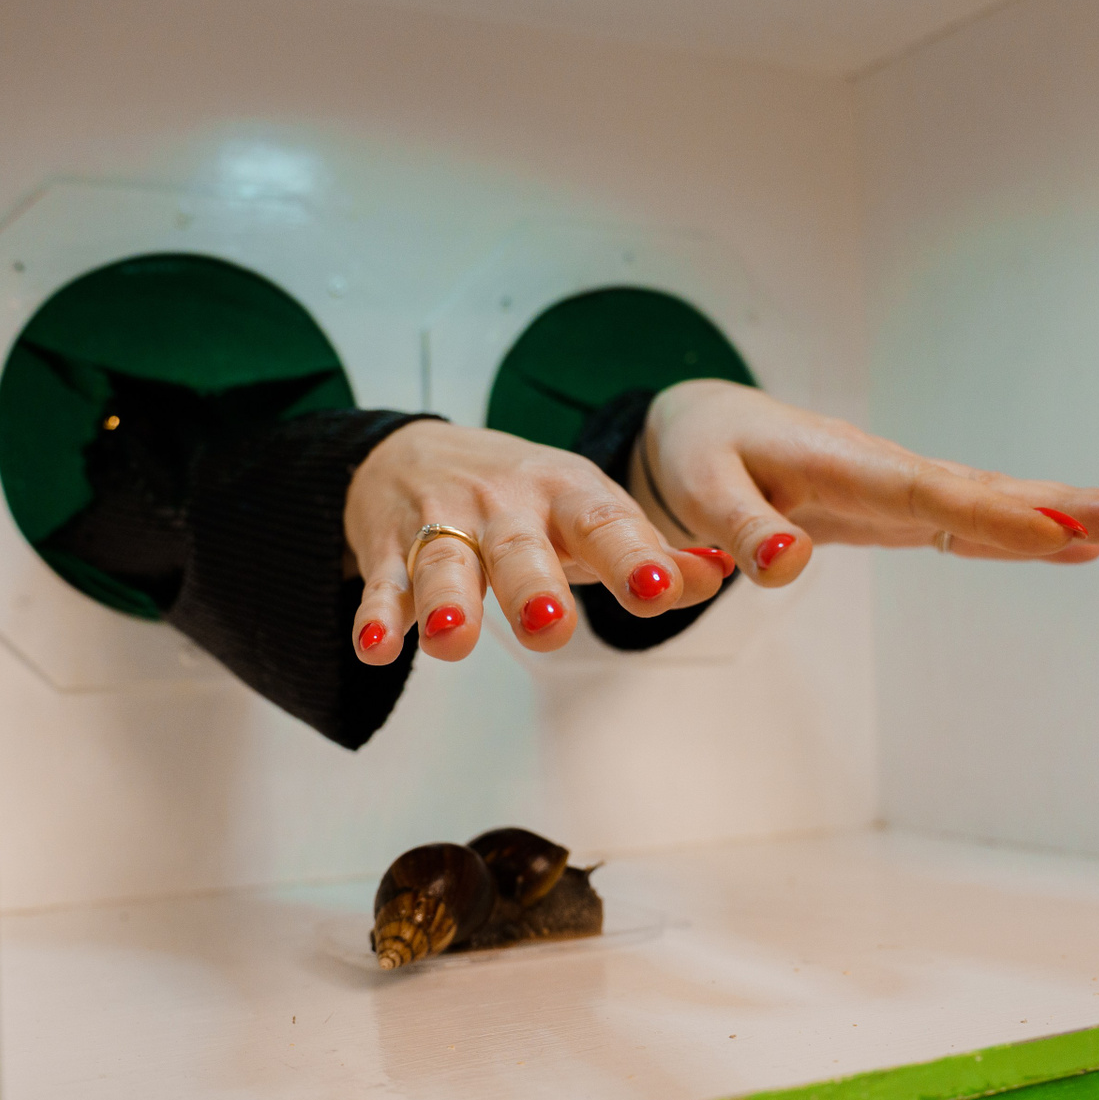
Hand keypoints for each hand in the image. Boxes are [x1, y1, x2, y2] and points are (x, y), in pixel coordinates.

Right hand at [345, 421, 731, 662]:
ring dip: (450, 601)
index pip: (604, 524)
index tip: (659, 591)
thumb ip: (653, 554)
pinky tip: (376, 647)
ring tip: (452, 640)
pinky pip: (383, 582)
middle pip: (520, 548)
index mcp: (566, 495)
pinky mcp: (390, 548)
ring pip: (446, 564)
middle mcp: (506, 507)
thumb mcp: (589, 513)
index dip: (633, 557)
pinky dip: (378, 615)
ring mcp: (444, 525)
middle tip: (551, 625)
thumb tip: (722, 574)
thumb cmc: (526, 500)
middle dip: (533, 586)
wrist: (412, 452)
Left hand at [631, 379, 1098, 581]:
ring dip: (1063, 509)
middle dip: (1062, 503)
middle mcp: (882, 470)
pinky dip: (1024, 528)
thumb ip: (742, 527)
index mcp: (837, 464)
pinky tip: (1078, 544)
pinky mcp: (899, 506)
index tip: (1061, 526)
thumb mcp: (701, 488)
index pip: (924, 493)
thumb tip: (785, 569)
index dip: (992, 514)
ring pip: (990, 498)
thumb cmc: (700, 455)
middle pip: (981, 489)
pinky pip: (971, 517)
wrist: (704, 425)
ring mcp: (898, 487)